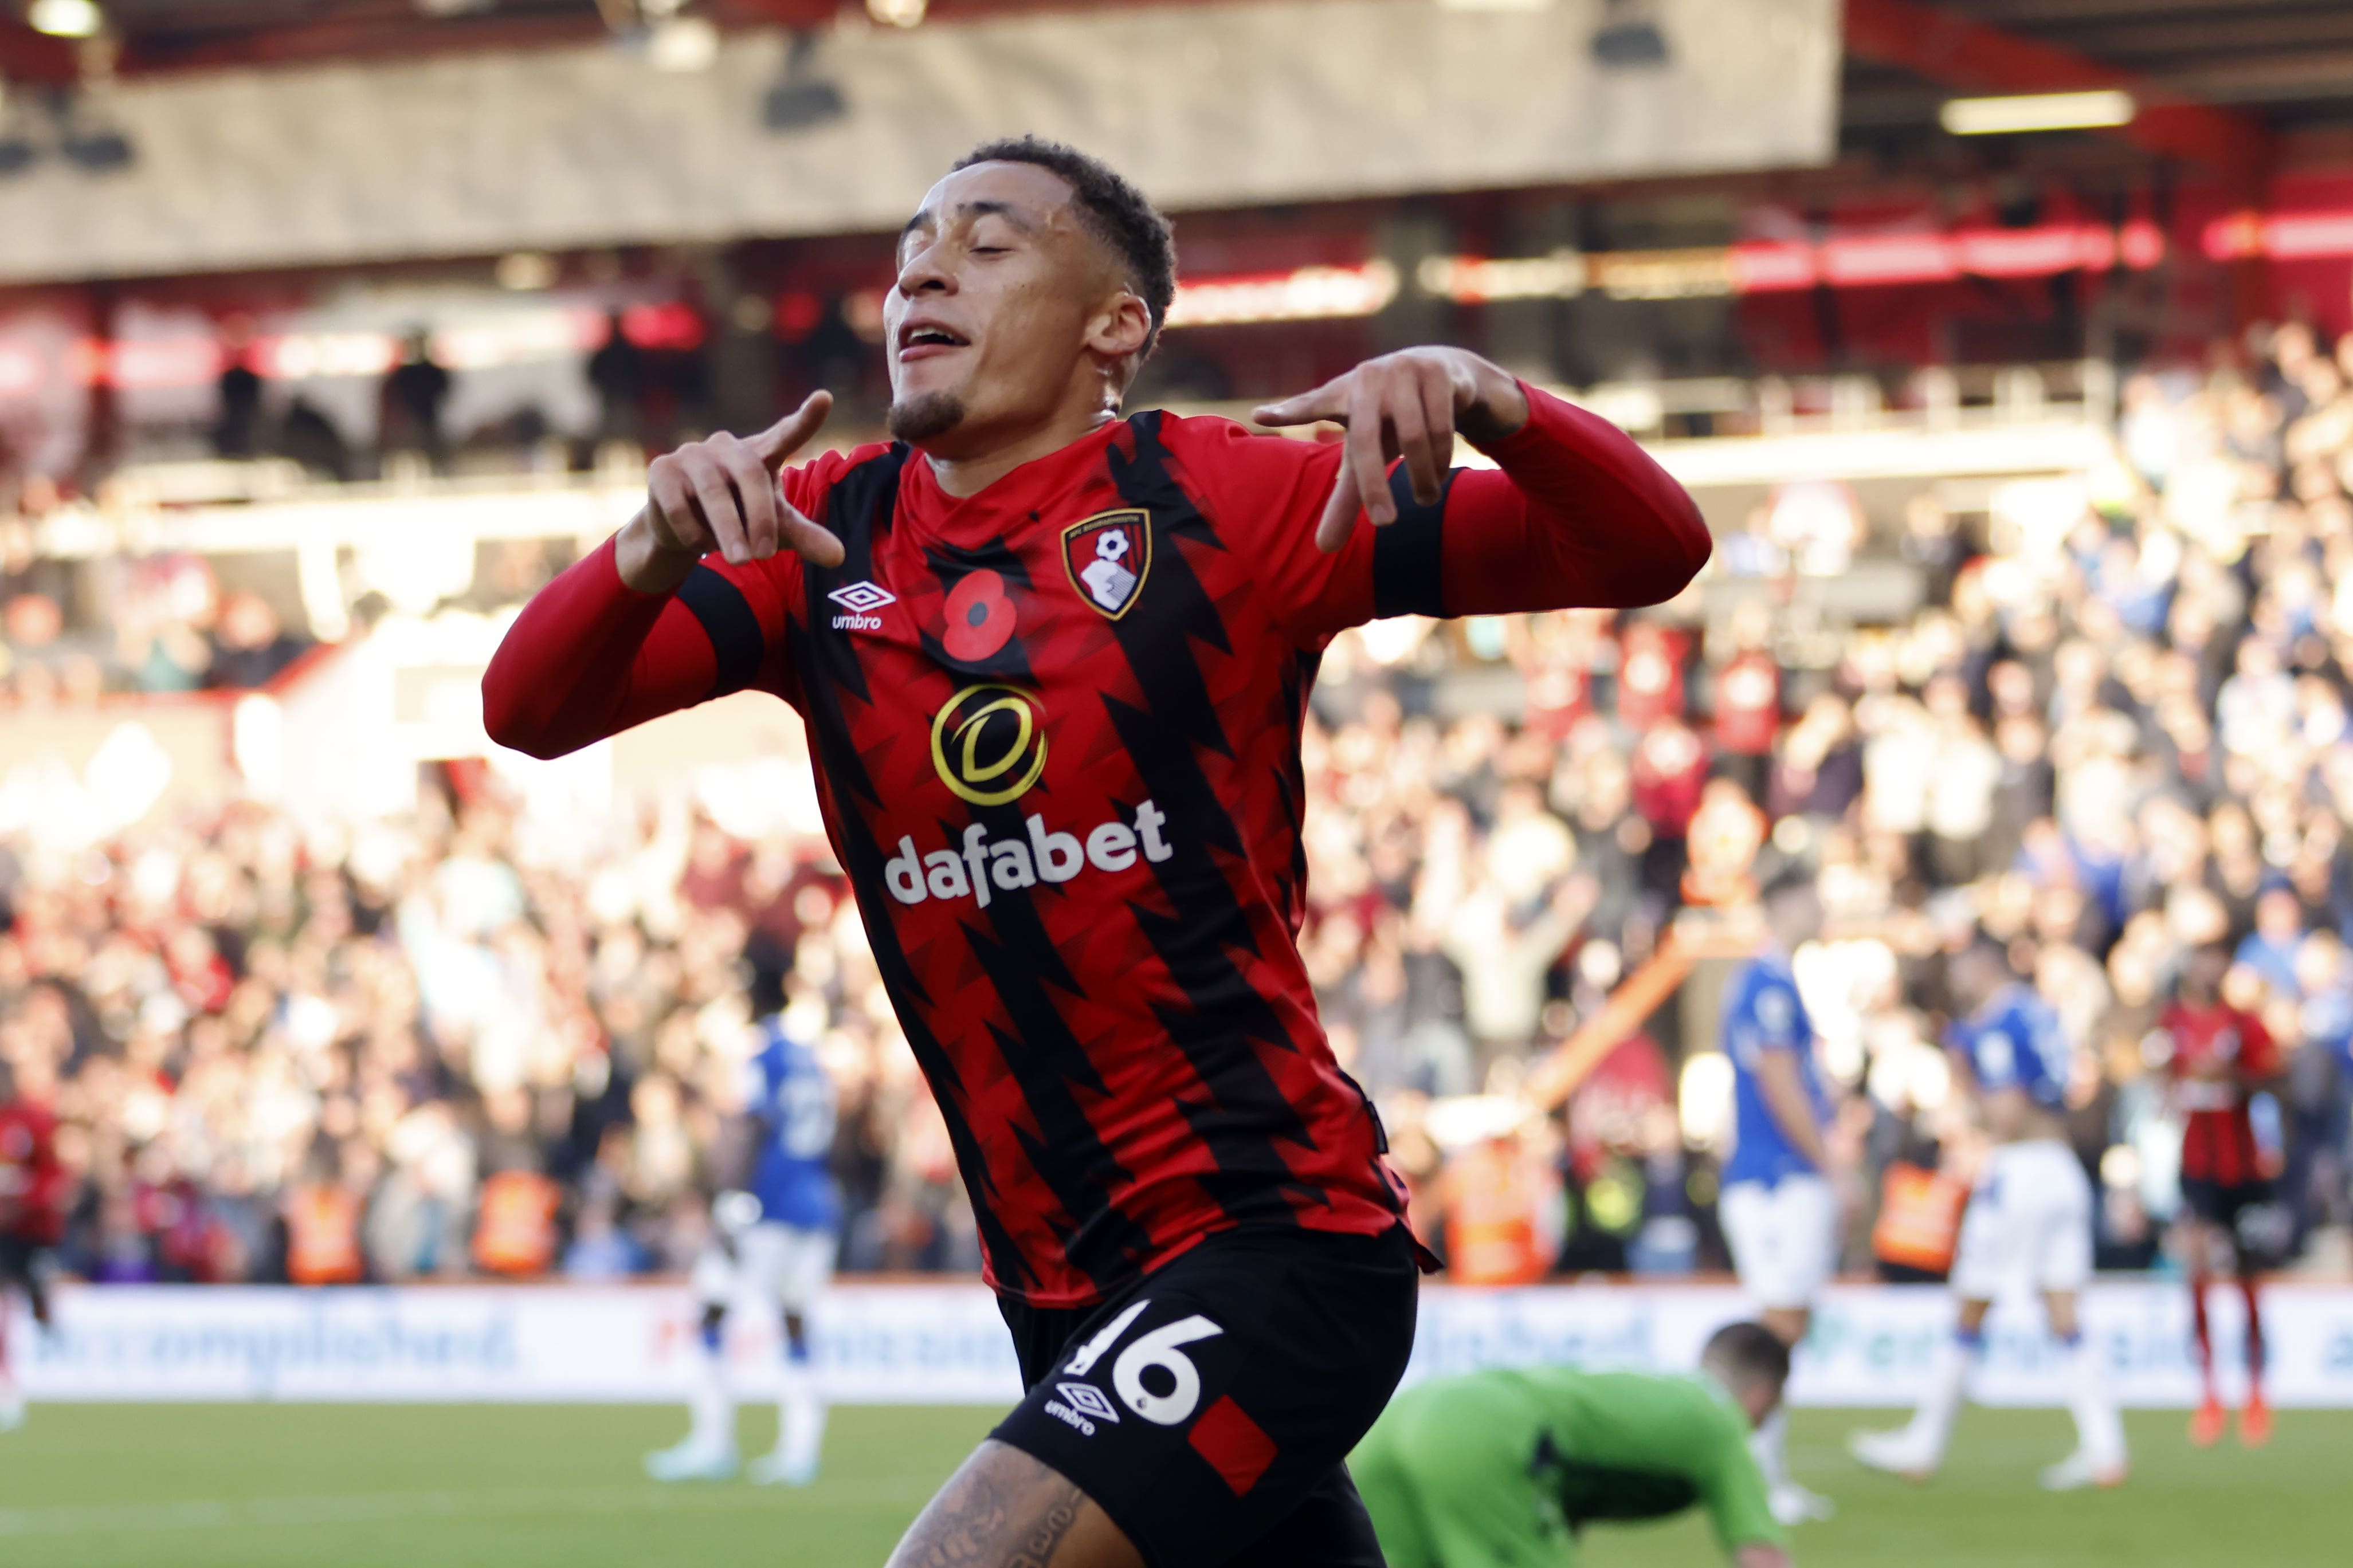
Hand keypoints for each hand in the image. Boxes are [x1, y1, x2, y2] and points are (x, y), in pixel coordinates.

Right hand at [620, 391, 841, 591]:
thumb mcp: (775, 531)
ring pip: (714, 492)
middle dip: (760, 518)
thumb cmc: (740, 520)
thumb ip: (806, 537)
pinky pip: (679, 505)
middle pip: (751, 474)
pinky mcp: (662, 470)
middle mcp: (728, 447)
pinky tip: (699, 544)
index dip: (806, 419)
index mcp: (761, 455)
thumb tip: (840, 558)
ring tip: (740, 561)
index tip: (825, 398)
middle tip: (764, 556)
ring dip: (728, 531)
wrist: (682, 531)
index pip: (787, 434)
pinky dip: (693, 532)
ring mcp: (693, 454)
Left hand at [1253, 347, 1528, 551]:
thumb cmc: (1388, 417)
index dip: (1289, 411)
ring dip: (1422, 477)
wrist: (1440, 370)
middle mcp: (1367, 378)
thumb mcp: (1365, 452)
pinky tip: (1440, 473)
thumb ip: (1345, 498)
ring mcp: (1402, 370)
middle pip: (1365, 442)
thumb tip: (1324, 549)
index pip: (1311, 404)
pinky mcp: (1437, 371)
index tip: (1260, 416)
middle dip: (1374, 487)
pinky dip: (1441, 459)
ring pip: (1414, 438)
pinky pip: (1441, 427)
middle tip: (1384, 525)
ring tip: (1426, 499)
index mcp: (1340, 394)